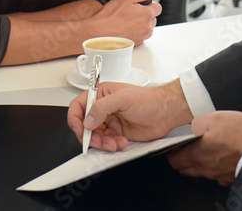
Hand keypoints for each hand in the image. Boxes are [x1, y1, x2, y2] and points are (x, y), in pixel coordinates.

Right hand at [67, 79, 192, 151]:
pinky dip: (112, 146)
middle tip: (100, 141)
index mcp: (100, 94)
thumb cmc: (148, 99)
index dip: (76, 119)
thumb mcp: (123, 99)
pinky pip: (106, 143)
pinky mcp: (116, 133)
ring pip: (95, 137)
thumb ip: (102, 107)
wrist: (165, 112)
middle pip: (85, 126)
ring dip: (103, 143)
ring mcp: (109, 122)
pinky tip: (122, 142)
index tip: (81, 130)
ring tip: (115, 143)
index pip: (78, 106)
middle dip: (91, 136)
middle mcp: (102, 108)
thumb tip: (87, 120)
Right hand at [89, 0, 161, 44]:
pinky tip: (123, 28)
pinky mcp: (135, 44)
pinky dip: (134, 32)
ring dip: (140, 24)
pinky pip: (139, 36)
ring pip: (146, 28)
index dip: (149, 4)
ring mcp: (142, 37)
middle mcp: (148, 28)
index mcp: (148, 15)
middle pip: (152, 18)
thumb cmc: (111, 16)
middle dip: (144, 14)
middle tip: (129, 11)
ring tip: (125, 20)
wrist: (98, 34)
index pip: (158, 7)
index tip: (139, 4)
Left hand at [168, 111, 241, 185]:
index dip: (172, 152)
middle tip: (187, 148)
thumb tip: (192, 126)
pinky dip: (216, 166)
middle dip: (182, 160)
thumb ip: (197, 123)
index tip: (175, 145)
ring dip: (199, 163)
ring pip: (201, 172)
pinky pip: (217, 174)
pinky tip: (222, 156)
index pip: (174, 160)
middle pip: (185, 169)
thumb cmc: (240, 133)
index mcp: (196, 154)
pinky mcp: (230, 177)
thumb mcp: (213, 117)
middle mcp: (205, 168)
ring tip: (206, 149)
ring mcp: (217, 175)